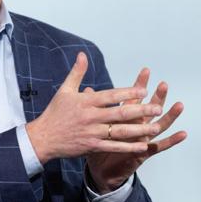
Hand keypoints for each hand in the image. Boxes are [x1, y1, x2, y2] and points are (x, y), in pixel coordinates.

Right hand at [26, 52, 162, 163]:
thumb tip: (82, 54)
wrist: (43, 137)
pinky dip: (129, 146)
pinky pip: (113, 146)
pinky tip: (142, 145)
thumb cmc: (55, 112)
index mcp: (85, 101)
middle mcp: (90, 117)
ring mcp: (92, 132)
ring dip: (139, 129)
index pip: (110, 95)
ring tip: (156, 127)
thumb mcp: (64, 90)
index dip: (128, 93)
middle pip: (119, 113)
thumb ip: (77, 72)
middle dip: (140, 111)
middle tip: (157, 107)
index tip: (144, 90)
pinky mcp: (92, 146)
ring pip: (120, 131)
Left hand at [86, 68, 186, 193]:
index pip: (133, 98)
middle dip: (156, 97)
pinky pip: (159, 146)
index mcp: (123, 118)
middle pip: (148, 109)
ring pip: (158, 125)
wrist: (99, 169)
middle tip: (164, 83)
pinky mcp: (143, 152)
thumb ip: (93, 107)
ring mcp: (141, 139)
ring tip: (179, 104)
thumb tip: (87, 89)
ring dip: (169, 115)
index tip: (146, 70)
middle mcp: (135, 127)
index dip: (139, 85)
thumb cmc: (97, 145)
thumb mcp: (94, 124)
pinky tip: (183, 133)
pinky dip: (171, 140)